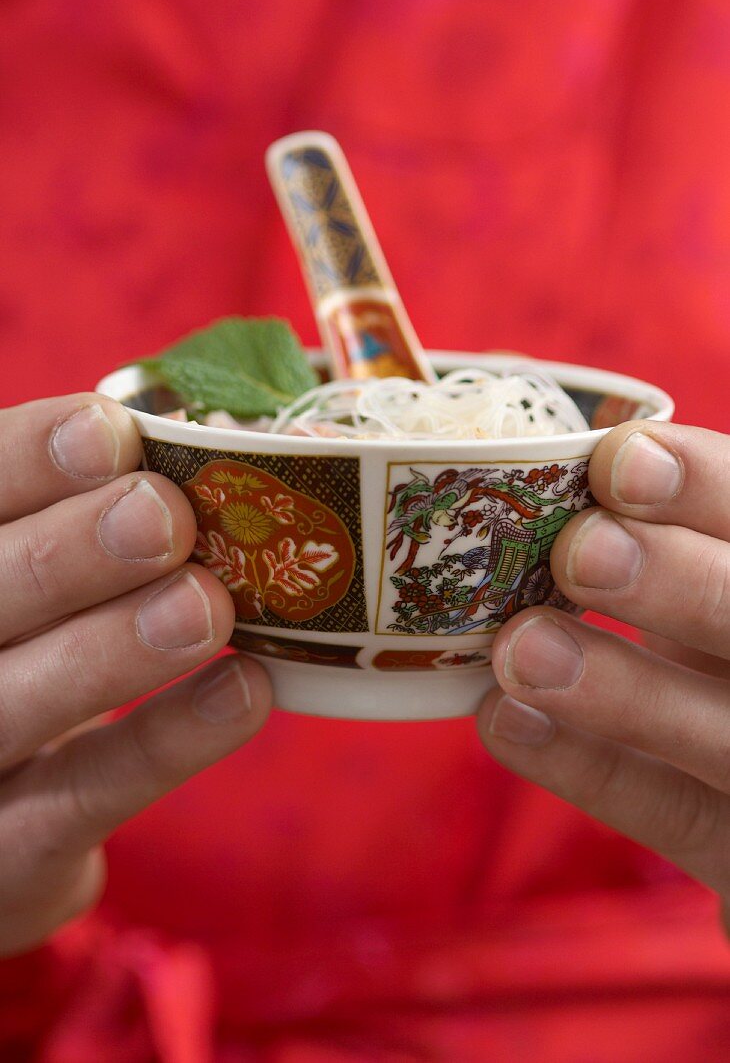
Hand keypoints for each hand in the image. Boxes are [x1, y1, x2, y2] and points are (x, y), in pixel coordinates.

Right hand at [0, 394, 271, 955]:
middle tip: (162, 516)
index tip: (112, 432)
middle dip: (69, 553)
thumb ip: (91, 520)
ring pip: (16, 702)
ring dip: (114, 649)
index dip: (25, 461)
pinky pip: (80, 799)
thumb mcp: (40, 581)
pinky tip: (245, 691)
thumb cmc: (33, 658)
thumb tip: (213, 447)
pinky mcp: (5, 857)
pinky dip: (166, 744)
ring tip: (206, 605)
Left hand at [478, 421, 729, 920]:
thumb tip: (539, 477)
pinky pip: (673, 816)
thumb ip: (670, 541)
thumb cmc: (721, 653)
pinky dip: (589, 768)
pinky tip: (506, 718)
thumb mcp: (709, 582)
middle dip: (677, 581)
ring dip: (623, 690)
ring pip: (725, 737)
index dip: (709, 485)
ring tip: (522, 647)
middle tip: (578, 549)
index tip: (620, 458)